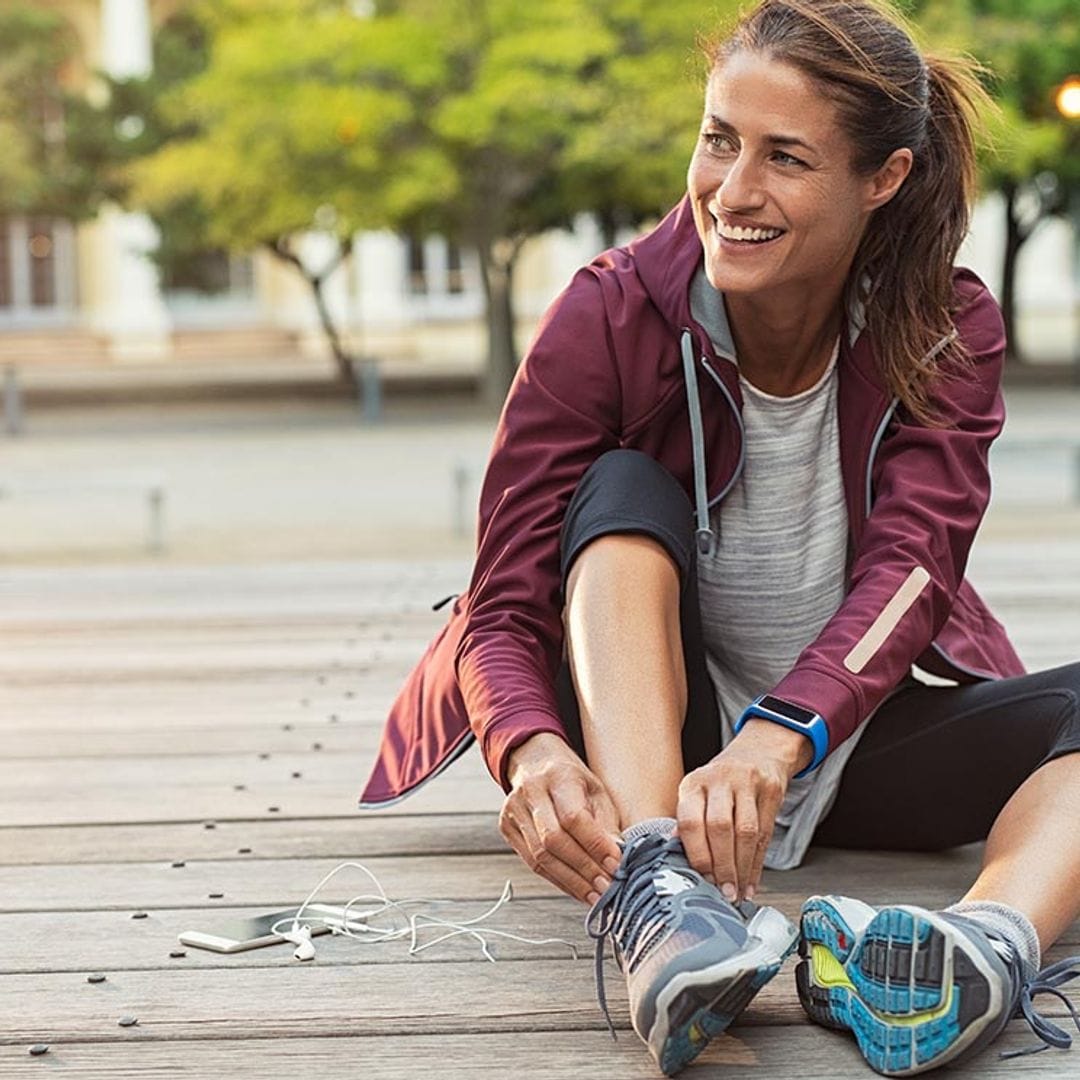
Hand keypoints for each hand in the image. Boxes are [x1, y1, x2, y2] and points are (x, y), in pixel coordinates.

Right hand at [500, 732, 623, 904]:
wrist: (535, 762)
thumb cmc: (572, 779)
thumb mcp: (596, 790)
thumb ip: (606, 822)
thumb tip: (618, 857)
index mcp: (557, 775)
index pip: (573, 817)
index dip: (595, 845)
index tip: (615, 864)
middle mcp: (530, 792)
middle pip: (553, 840)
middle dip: (583, 869)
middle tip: (607, 887)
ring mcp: (513, 810)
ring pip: (540, 856)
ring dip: (571, 881)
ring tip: (594, 895)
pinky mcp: (507, 828)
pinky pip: (532, 862)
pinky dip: (557, 880)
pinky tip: (576, 889)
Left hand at [675, 719, 812, 901]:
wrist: (757, 753)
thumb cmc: (721, 783)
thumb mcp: (698, 794)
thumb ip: (688, 824)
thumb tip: (679, 863)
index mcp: (693, 784)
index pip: (690, 821)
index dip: (697, 855)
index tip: (701, 880)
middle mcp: (718, 779)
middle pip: (720, 828)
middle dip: (722, 866)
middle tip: (723, 893)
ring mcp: (747, 783)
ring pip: (746, 833)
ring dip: (741, 869)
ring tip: (737, 892)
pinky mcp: (771, 790)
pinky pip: (766, 834)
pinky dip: (757, 864)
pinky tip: (752, 882)